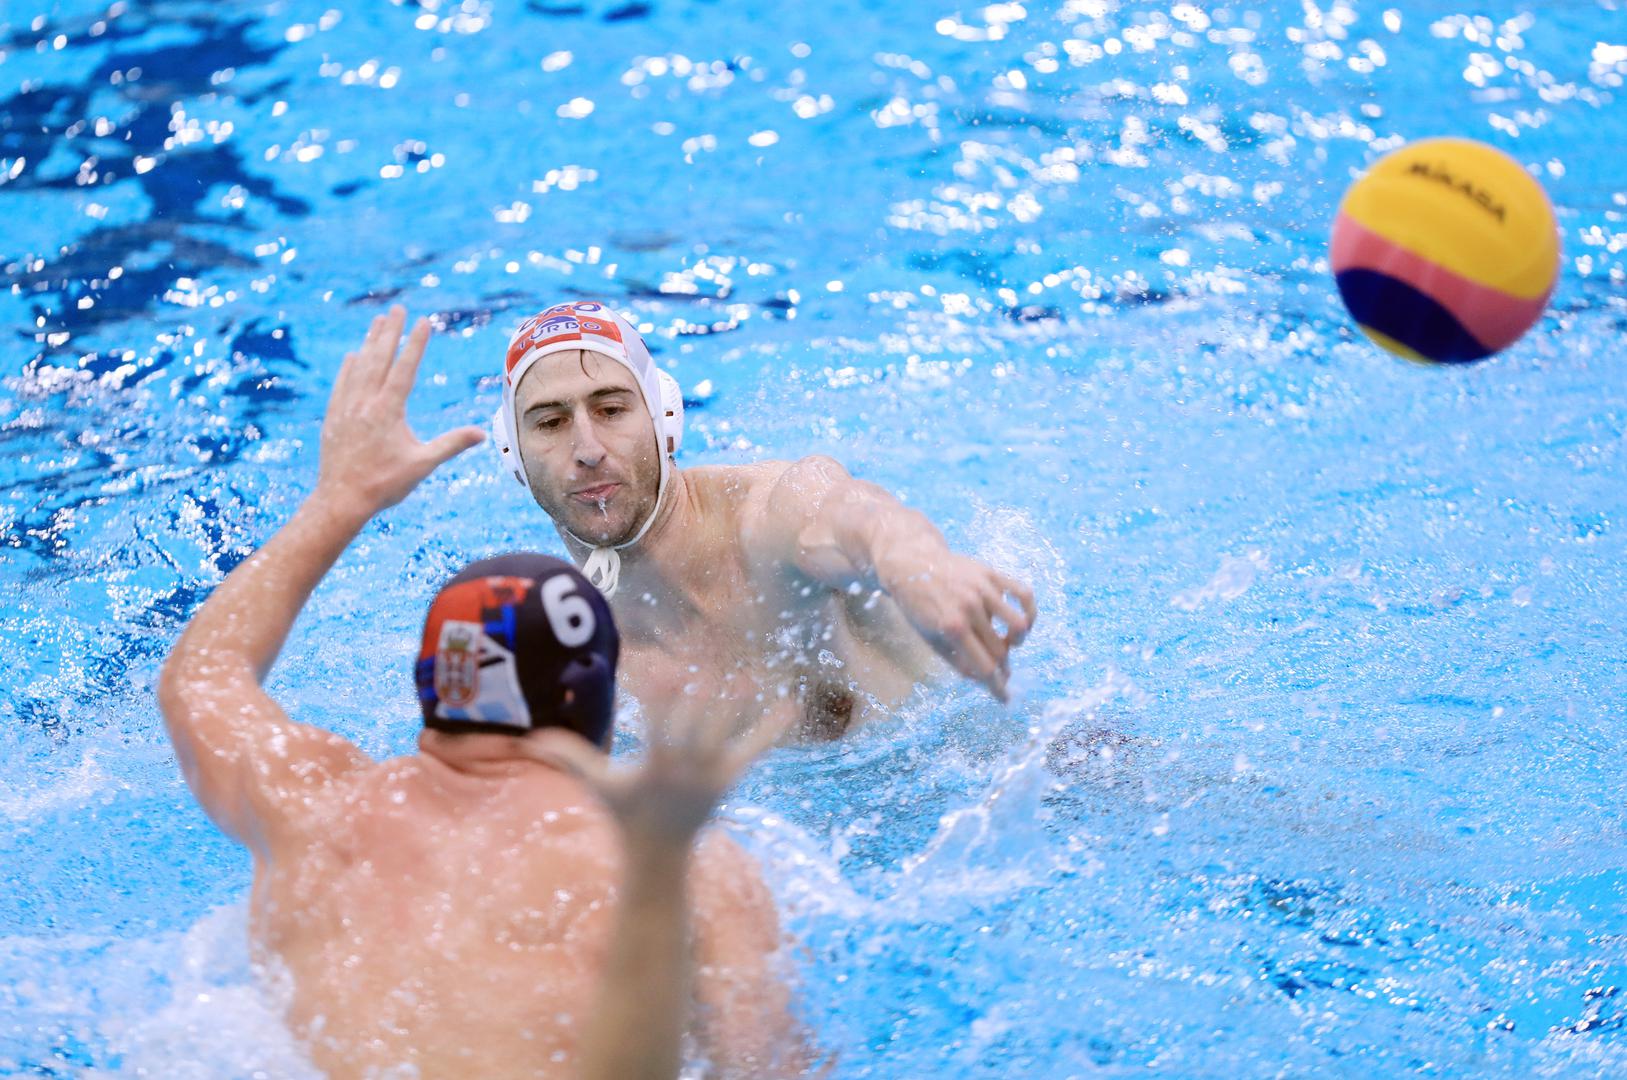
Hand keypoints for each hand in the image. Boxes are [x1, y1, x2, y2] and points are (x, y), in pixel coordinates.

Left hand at [314, 306, 484, 513]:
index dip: (415, 344)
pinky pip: (342, 383)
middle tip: (398, 308)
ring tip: (378, 322)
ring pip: (359, 366)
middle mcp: (365, 402)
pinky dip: (349, 366)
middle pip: (379, 358)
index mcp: (387, 411)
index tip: (423, 321)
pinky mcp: (333, 416)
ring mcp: (346, 407)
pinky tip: (353, 355)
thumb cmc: (384, 484)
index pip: (404, 369)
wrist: (341, 500)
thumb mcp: (422, 464)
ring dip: (370, 342)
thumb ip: (451, 444)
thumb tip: (481, 434)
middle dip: (390, 331)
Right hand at [521, 694, 794, 851]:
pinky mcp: (730, 777)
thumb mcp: (599, 787)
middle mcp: (686, 770)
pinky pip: (753, 749)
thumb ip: (571, 760)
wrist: (660, 855)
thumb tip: (533, 740)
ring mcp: (711, 774)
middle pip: (695, 729)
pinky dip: (772, 728)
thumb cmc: (625, 814)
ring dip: (738, 708)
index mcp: (654, 767)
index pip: (657, 725)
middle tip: (708, 668)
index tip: (662, 667)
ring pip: (726, 736)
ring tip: (747, 676)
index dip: (659, 697)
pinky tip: (791, 704)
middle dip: (700, 700)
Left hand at [886, 554, 1035, 701]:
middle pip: (1000, 649)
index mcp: (952, 627)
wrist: (911, 563)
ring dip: (1016, 641)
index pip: (985, 666)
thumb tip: (982, 680)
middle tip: (999, 669)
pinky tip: (1023, 621)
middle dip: (1002, 666)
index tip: (1004, 697)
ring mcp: (983, 589)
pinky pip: (1024, 594)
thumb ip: (957, 661)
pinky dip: (1029, 611)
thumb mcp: (930, 638)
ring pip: (1018, 625)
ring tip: (1008, 643)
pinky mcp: (991, 574)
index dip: (997, 687)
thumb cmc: (918, 605)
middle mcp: (970, 608)